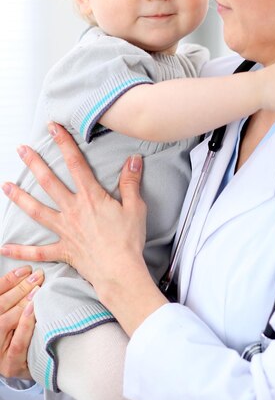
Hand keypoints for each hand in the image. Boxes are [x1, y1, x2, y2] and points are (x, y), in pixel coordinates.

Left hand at [0, 124, 166, 335]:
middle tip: (21, 150)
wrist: (120, 271)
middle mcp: (73, 211)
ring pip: (37, 211)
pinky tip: (4, 248)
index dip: (64, 143)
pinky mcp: (63, 250)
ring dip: (19, 198)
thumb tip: (133, 159)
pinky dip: (20, 251)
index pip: (75, 164)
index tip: (53, 128)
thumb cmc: (129, 240)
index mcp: (91, 198)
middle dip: (34, 164)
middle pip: (49, 183)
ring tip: (5, 186)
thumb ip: (131, 182)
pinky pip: (38, 251)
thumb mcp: (136, 207)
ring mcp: (65, 230)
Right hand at [0, 266, 43, 379]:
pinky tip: (33, 310)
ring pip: (5, 322)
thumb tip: (29, 274)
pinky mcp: (10, 365)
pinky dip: (25, 325)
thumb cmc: (19, 338)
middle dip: (19, 288)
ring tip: (37, 289)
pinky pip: (17, 343)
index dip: (8, 280)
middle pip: (0, 306)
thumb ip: (15, 301)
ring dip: (22, 303)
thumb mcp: (14, 318)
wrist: (25, 368)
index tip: (25, 269)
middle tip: (37, 276)